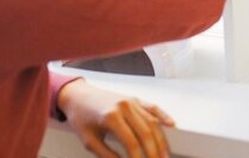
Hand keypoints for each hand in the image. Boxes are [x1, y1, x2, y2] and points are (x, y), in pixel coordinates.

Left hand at [57, 78, 174, 157]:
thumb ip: (106, 155)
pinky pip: (152, 108)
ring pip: (152, 121)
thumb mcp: (89, 141)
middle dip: (154, 151)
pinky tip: (171, 125)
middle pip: (146, 132)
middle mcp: (125, 107)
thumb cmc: (81, 118)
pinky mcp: (135, 99)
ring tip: (165, 154)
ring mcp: (132, 101)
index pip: (131, 142)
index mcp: (111, 117)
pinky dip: (163, 116)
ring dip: (161, 140)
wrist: (77, 96)